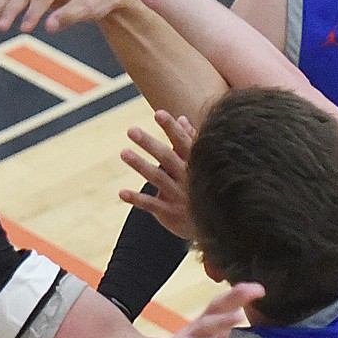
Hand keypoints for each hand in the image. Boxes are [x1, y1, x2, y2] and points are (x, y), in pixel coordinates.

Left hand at [120, 110, 195, 238]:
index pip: (183, 142)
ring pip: (158, 178)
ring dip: (140, 165)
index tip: (158, 113)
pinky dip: (137, 199)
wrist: (215, 224)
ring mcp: (179, 196)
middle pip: (167, 158)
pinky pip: (152, 205)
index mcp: (196, 164)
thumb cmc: (205, 187)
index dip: (171, 128)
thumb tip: (181, 118)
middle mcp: (188, 178)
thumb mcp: (200, 164)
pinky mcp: (171, 213)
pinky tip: (121, 193)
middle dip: (150, 144)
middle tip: (131, 130)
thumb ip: (191, 141)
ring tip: (124, 153)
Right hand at [141, 284, 263, 337]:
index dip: (236, 297)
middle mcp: (188, 336)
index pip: (219, 308)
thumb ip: (230, 316)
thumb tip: (256, 292)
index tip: (258, 289)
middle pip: (205, 325)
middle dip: (221, 319)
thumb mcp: (211, 335)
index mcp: (202, 327)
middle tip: (240, 316)